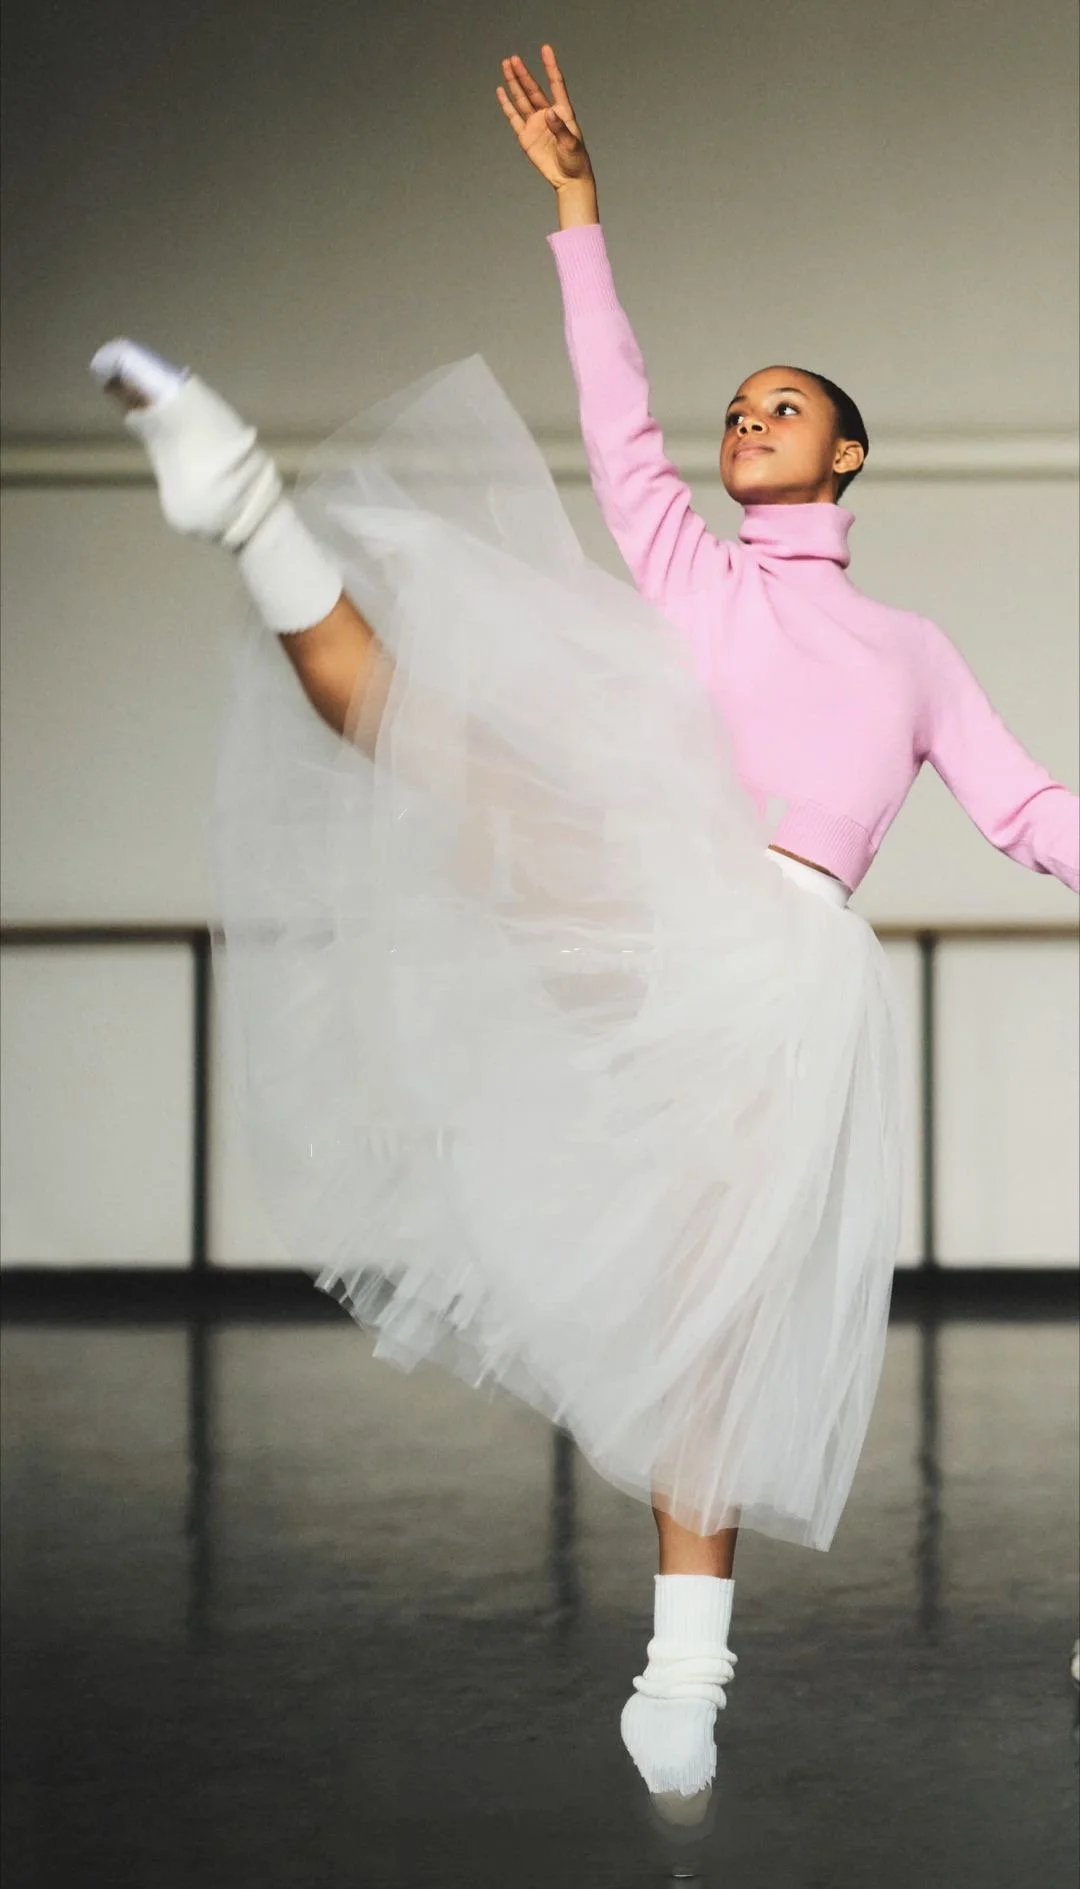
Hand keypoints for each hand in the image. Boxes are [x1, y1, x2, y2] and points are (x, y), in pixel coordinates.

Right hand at [497, 45, 593, 194]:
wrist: (568, 179)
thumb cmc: (576, 160)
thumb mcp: (571, 144)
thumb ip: (560, 129)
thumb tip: (548, 113)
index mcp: (563, 111)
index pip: (556, 84)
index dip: (550, 66)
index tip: (545, 49)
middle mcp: (548, 114)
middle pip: (533, 89)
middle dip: (523, 74)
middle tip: (513, 58)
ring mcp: (535, 124)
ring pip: (522, 99)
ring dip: (514, 83)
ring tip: (506, 66)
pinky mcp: (526, 136)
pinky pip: (514, 117)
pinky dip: (507, 105)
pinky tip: (501, 91)